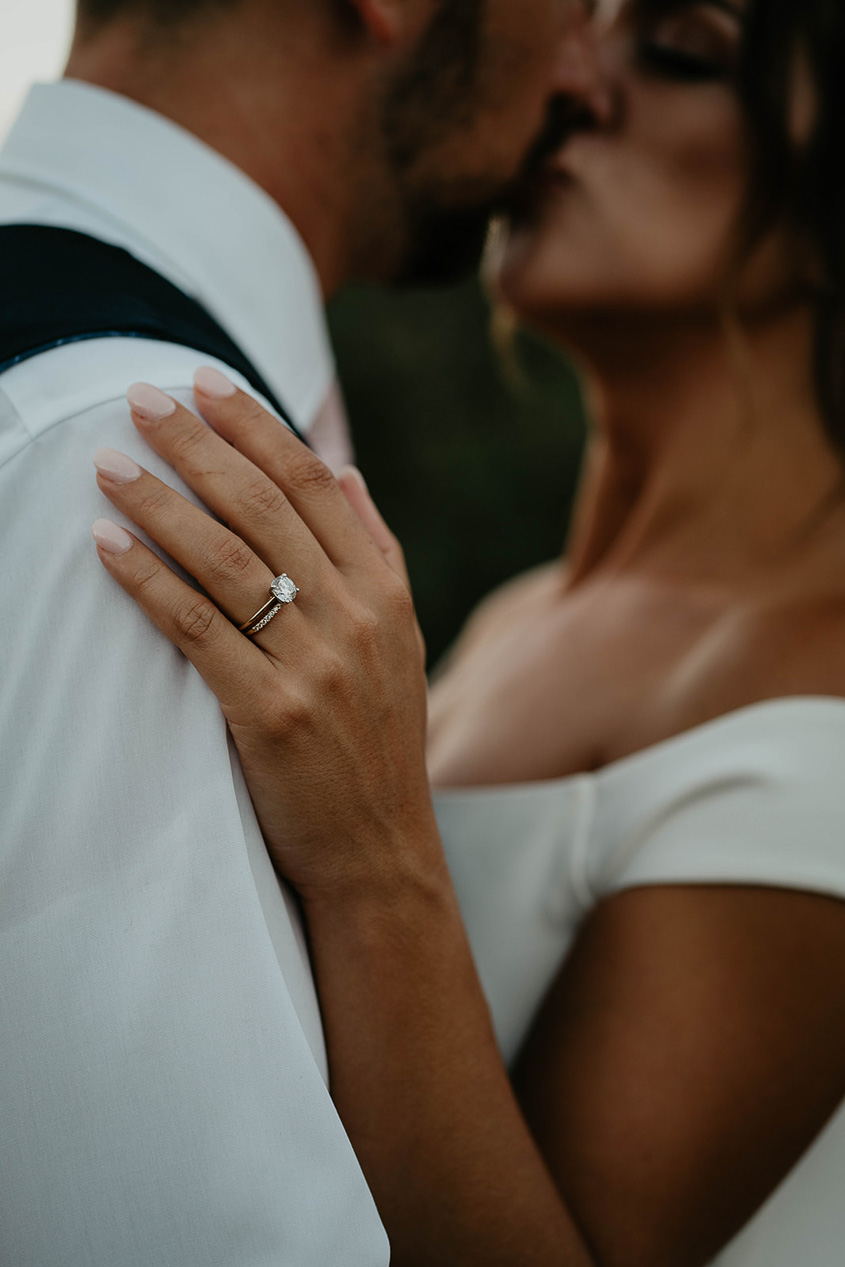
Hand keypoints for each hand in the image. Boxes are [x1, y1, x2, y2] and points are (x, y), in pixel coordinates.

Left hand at [92, 370, 435, 902]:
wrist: (380, 847)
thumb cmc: (380, 741)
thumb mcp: (401, 639)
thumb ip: (377, 551)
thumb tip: (347, 472)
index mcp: (383, 590)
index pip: (312, 483)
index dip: (255, 425)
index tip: (205, 383)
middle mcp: (354, 616)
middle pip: (263, 506)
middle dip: (196, 443)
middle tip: (139, 397)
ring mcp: (314, 665)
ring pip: (225, 558)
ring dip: (159, 502)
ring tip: (107, 463)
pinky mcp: (269, 713)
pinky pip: (198, 629)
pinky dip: (148, 581)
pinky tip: (108, 545)